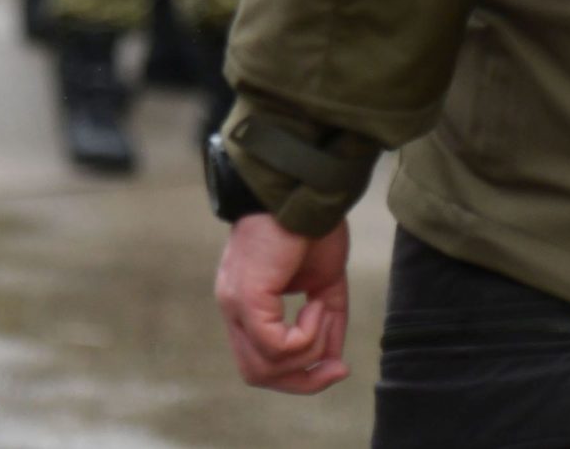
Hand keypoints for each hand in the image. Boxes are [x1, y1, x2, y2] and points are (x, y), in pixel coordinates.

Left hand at [216, 213, 350, 394]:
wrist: (305, 190)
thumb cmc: (311, 227)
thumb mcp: (324, 285)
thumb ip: (326, 326)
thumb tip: (333, 365)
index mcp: (245, 305)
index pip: (258, 364)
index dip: (298, 377)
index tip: (336, 367)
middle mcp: (232, 308)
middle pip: (257, 374)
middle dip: (303, 380)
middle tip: (337, 367)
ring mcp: (235, 303)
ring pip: (265, 367)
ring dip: (308, 351)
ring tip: (322, 312)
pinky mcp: (247, 296)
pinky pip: (276, 345)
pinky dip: (306, 335)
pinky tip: (315, 303)